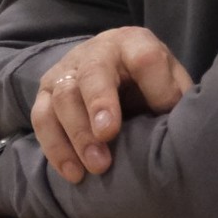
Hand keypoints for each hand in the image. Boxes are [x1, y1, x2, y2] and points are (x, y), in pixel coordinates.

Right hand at [31, 27, 193, 182]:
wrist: (115, 74)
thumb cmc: (149, 84)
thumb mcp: (171, 83)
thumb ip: (175, 98)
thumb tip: (176, 125)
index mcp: (133, 43)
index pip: (144, 56)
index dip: (154, 83)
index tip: (161, 109)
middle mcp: (95, 52)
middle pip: (92, 73)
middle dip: (98, 104)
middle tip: (107, 135)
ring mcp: (66, 71)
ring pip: (62, 97)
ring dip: (77, 134)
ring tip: (96, 167)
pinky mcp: (45, 94)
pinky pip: (41, 118)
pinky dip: (55, 148)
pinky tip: (74, 173)